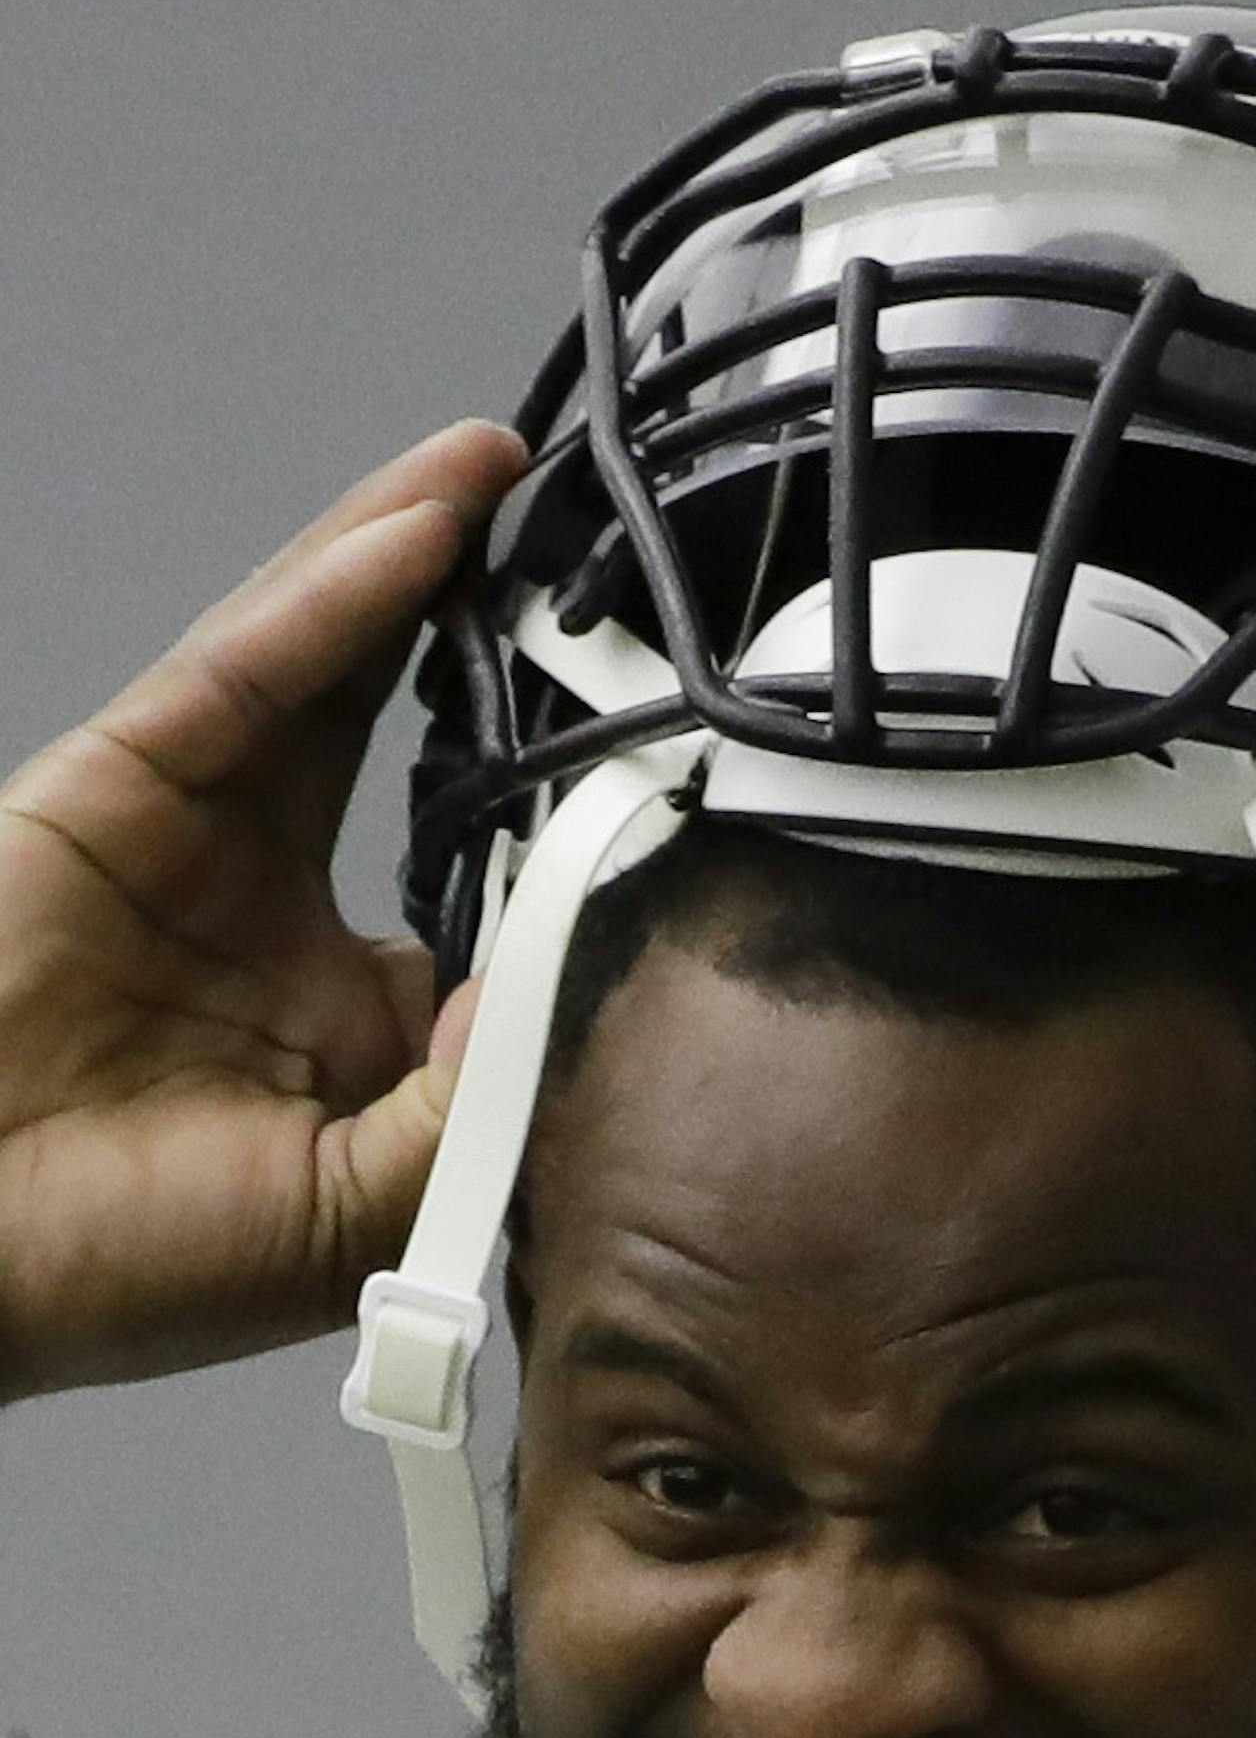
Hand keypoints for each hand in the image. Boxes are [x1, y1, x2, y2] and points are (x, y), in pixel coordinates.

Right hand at [0, 420, 525, 1401]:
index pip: (475, 879)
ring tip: (503, 471)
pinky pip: (245, 675)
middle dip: (484, 637)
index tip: (656, 746)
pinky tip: (421, 535)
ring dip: (414, 561)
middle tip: (585, 547)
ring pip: (323, 666)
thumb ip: (476, 1099)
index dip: (553, 808)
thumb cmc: (129, 1266)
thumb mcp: (362, 1209)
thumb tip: (575, 985)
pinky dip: (333, 602)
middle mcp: (280, 907)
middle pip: (400, 734)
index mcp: (352, 1017)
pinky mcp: (117, 785)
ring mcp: (199, 836)